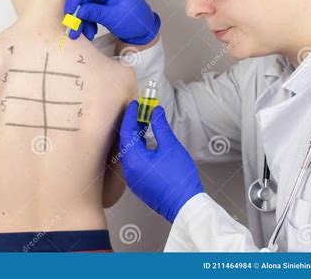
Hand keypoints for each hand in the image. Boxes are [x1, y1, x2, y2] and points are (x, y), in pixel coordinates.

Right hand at [64, 0, 160, 44]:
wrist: (144, 30)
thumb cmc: (136, 20)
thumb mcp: (113, 17)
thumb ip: (93, 12)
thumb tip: (77, 11)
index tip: (69, 13)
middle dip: (78, 15)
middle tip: (73, 29)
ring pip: (85, 6)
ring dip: (83, 21)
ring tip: (86, 35)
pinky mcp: (102, 4)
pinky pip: (89, 11)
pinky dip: (88, 22)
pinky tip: (91, 32)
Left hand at [119, 101, 203, 222]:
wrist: (185, 205)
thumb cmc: (179, 179)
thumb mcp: (170, 146)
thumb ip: (160, 127)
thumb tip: (155, 112)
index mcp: (133, 159)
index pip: (127, 131)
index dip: (130, 115)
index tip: (134, 104)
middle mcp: (128, 169)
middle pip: (126, 141)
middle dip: (132, 125)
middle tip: (140, 112)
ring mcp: (132, 178)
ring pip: (129, 152)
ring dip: (136, 138)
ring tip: (145, 125)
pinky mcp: (138, 184)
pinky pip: (134, 162)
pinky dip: (138, 150)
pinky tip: (147, 144)